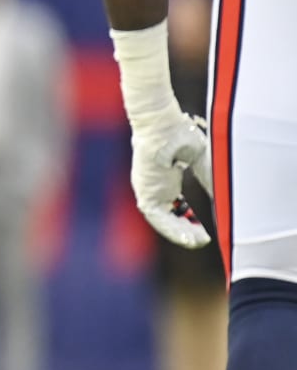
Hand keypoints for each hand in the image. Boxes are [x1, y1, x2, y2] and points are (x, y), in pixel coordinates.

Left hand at [129, 108, 211, 247]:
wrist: (162, 127)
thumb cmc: (180, 136)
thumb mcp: (202, 161)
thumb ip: (210, 179)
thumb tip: (224, 196)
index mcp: (164, 178)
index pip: (175, 203)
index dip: (188, 216)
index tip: (201, 226)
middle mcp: (154, 187)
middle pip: (170, 214)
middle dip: (186, 228)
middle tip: (202, 238)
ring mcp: (148, 190)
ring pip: (164, 220)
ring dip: (181, 232)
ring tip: (198, 242)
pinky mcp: (145, 193)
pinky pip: (158, 218)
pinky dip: (173, 229)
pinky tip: (188, 237)